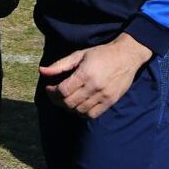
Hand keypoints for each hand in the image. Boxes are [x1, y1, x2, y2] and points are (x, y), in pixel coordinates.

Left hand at [38, 33, 152, 118]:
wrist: (126, 56)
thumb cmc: (101, 54)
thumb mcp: (79, 55)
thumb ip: (60, 65)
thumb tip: (42, 71)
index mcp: (85, 74)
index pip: (63, 90)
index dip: (52, 92)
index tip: (49, 88)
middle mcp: (94, 87)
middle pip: (69, 103)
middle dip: (57, 101)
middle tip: (54, 95)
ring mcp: (104, 96)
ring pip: (80, 111)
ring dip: (69, 107)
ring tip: (66, 100)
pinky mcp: (110, 102)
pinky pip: (93, 115)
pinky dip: (82, 113)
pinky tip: (79, 105)